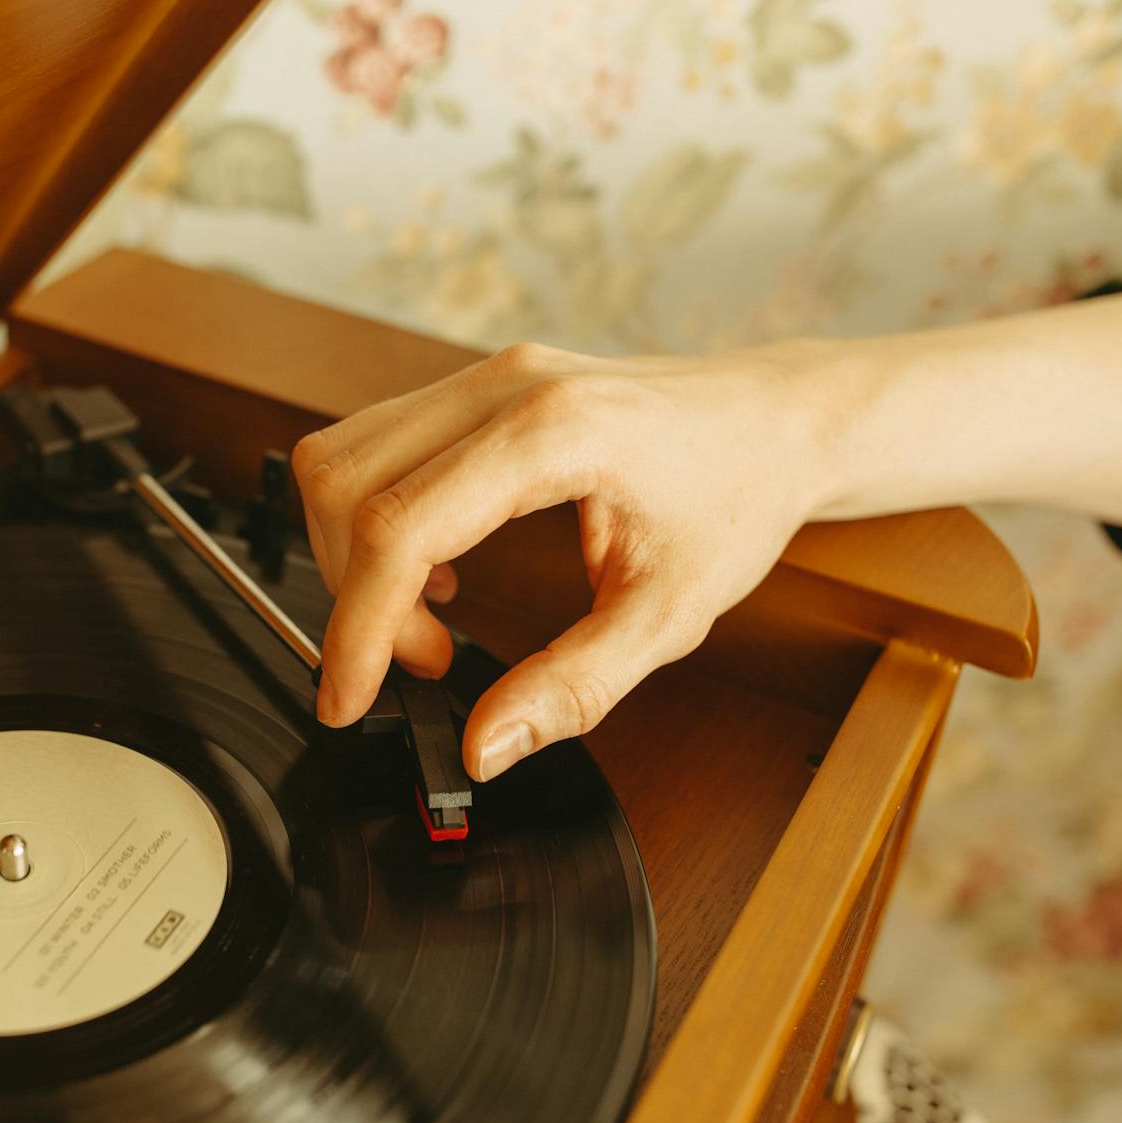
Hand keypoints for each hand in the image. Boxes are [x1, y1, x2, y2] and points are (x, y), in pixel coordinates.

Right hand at [292, 341, 832, 781]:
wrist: (778, 421)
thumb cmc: (739, 496)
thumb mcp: (670, 615)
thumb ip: (573, 687)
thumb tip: (484, 745)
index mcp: (553, 432)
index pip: (397, 527)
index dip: (357, 626)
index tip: (348, 699)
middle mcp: (503, 386)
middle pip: (346, 486)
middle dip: (357, 595)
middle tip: (429, 659)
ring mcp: (484, 377)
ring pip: (344, 458)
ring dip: (358, 556)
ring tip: (433, 617)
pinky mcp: (477, 387)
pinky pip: (377, 446)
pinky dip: (379, 520)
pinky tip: (440, 570)